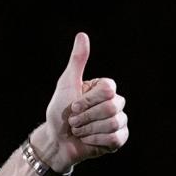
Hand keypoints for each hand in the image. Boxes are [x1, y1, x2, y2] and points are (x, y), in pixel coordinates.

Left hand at [41, 32, 128, 168]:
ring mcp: (119, 120)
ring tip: (79, 130)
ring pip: (113, 123)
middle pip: (112, 107)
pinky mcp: (119, 138)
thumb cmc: (59, 112)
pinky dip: (95, 141)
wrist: (55, 140)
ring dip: (88, 129)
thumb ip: (77, 61)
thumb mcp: (66, 84)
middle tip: (74, 121)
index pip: (108, 89)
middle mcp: (116, 102)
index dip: (86, 101)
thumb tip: (82, 35)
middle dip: (85, 116)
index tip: (72, 105)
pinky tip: (87, 140)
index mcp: (106, 88)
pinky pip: (115, 138)